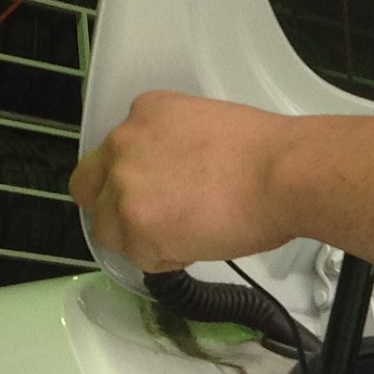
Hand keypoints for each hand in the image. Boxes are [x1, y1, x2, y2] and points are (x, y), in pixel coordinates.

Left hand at [71, 91, 299, 271]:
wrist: (283, 174)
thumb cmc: (268, 155)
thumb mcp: (206, 124)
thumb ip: (175, 146)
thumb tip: (176, 178)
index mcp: (144, 113)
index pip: (114, 153)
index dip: (132, 180)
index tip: (152, 193)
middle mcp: (124, 144)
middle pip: (90, 188)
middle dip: (114, 209)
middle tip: (150, 224)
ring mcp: (126, 186)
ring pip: (109, 230)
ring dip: (141, 240)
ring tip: (186, 237)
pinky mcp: (137, 225)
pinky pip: (139, 257)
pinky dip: (166, 260)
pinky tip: (198, 245)